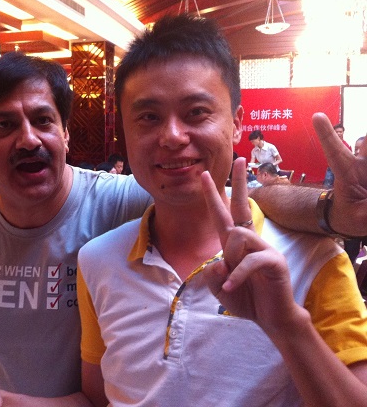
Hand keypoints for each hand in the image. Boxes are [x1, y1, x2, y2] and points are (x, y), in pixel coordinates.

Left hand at [201, 160, 300, 334]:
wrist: (271, 319)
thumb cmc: (245, 299)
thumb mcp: (219, 289)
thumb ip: (213, 276)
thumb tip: (218, 262)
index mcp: (233, 244)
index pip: (222, 214)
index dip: (212, 195)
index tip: (204, 174)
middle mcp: (249, 241)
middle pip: (241, 205)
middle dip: (238, 182)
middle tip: (240, 159)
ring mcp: (264, 248)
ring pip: (239, 235)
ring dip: (231, 257)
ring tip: (234, 278)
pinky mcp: (274, 261)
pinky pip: (250, 260)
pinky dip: (237, 275)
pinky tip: (232, 287)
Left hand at [313, 113, 366, 236]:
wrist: (358, 216)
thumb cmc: (352, 214)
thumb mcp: (358, 219)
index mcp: (346, 173)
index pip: (334, 152)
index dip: (326, 135)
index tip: (317, 117)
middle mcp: (362, 164)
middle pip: (366, 141)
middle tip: (364, 140)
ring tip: (365, 167)